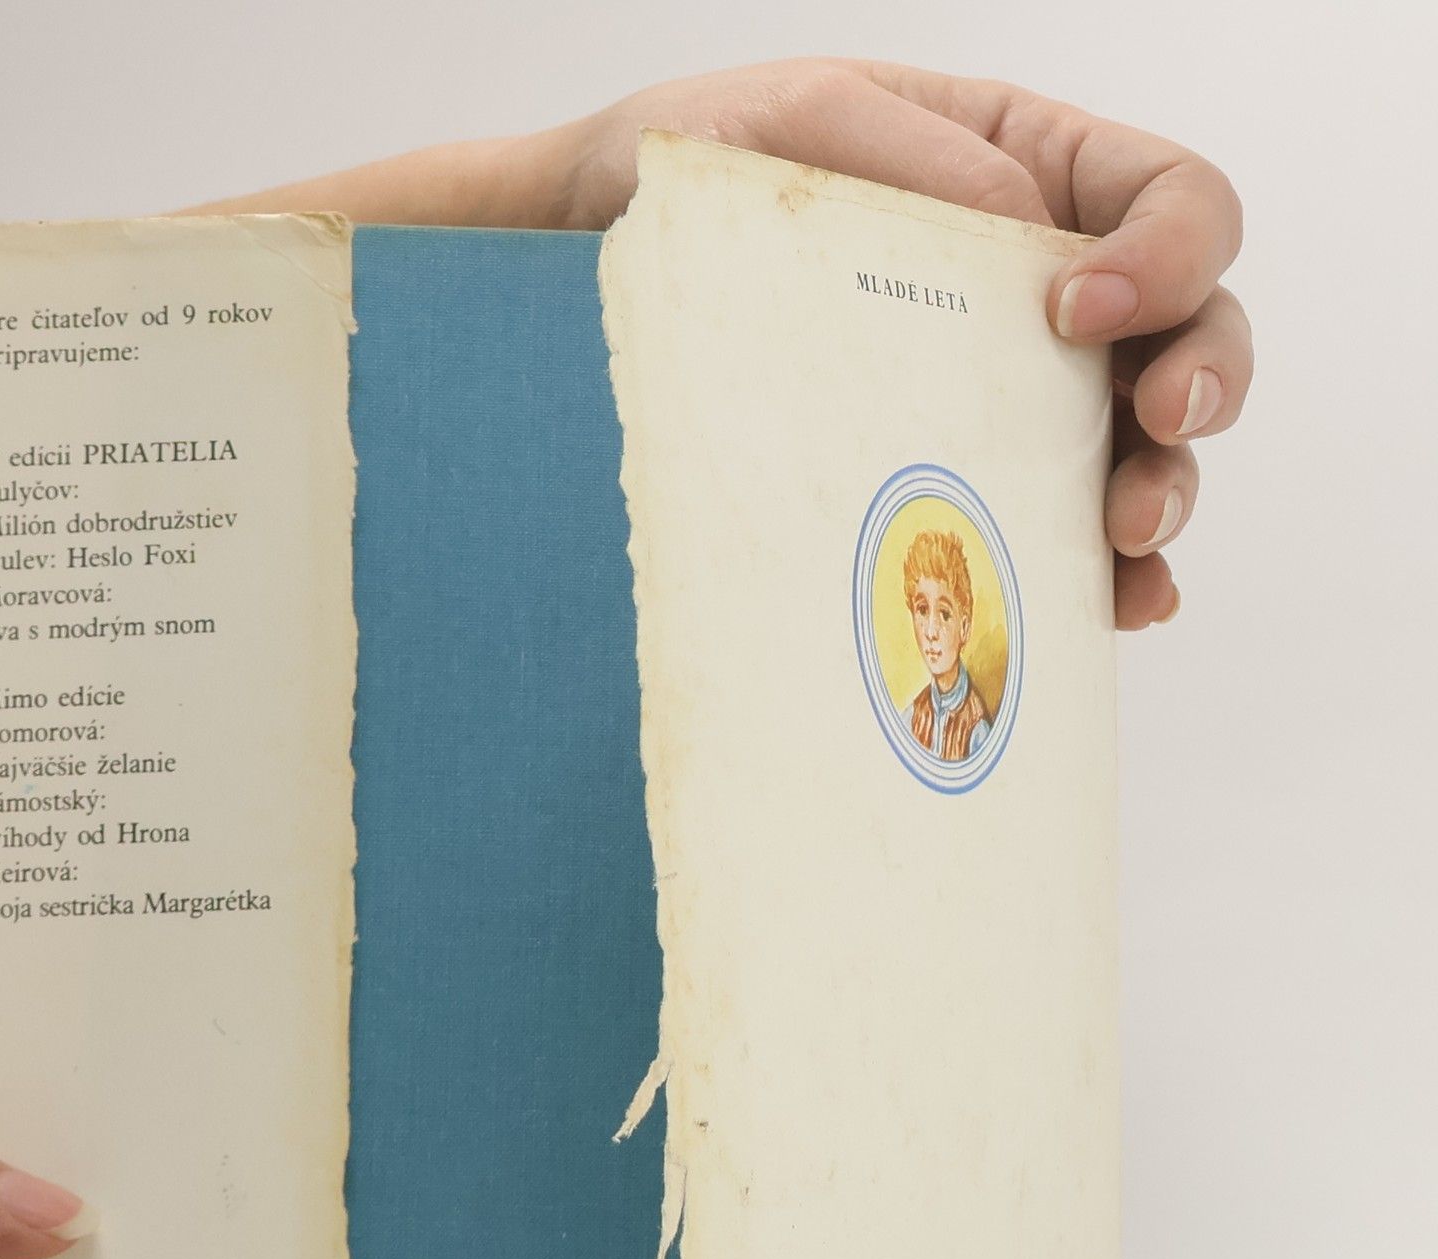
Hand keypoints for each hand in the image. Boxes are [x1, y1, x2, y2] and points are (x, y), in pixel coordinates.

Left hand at [546, 59, 1248, 630]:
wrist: (585, 266)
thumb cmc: (690, 172)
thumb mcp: (793, 125)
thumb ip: (924, 166)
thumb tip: (1038, 246)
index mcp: (1025, 167)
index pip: (1167, 196)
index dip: (1168, 251)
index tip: (1078, 308)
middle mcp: (1038, 288)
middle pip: (1191, 328)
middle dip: (1200, 380)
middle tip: (1152, 430)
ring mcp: (1007, 394)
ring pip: (1141, 445)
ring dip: (1161, 491)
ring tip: (1124, 538)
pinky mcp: (959, 480)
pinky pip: (1059, 531)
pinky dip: (1100, 574)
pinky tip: (1107, 607)